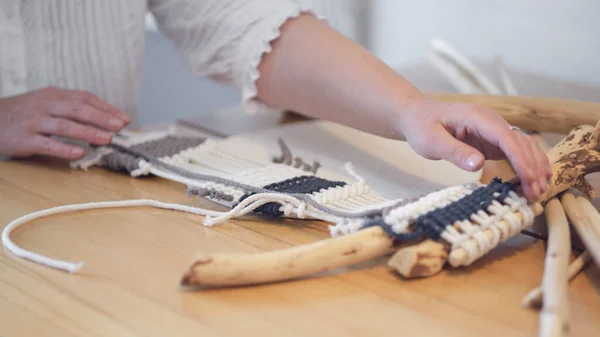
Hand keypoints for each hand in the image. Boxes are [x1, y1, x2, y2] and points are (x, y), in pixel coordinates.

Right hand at [0, 87, 129, 159]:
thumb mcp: (47, 102)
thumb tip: (105, 118)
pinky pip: (47, 144)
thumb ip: (72, 108)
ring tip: (107, 139)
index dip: (106, 108)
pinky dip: (64, 149)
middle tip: (120, 127)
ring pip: (65, 126)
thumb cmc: (25, 112)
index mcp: (54, 95)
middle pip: (77, 109)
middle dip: (101, 118)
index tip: (125, 119)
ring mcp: (34, 122)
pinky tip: (79, 153)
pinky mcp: (24, 139)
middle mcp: (45, 106)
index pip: (85, 98)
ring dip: (88, 132)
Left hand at [398, 100, 551, 199]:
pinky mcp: (492, 139)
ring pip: (523, 145)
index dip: (520, 159)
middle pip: (520, 142)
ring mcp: (493, 129)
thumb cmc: (422, 127)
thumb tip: (479, 164)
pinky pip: (515, 150)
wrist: (417, 116)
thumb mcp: (431, 141)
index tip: (529, 179)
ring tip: (538, 191)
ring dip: (534, 166)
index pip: (506, 137)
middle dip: (531, 167)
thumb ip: (455, 152)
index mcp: (476, 117)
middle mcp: (490, 121)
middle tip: (536, 193)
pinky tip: (535, 178)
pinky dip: (527, 163)